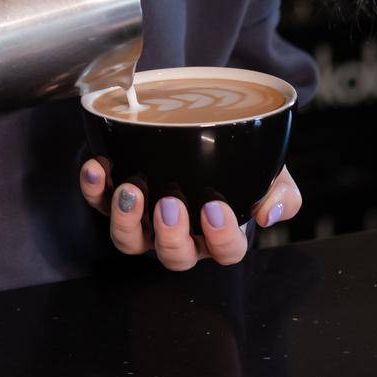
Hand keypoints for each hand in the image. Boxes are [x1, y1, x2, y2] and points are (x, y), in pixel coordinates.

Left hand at [79, 160, 302, 267]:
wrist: (200, 120)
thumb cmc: (234, 156)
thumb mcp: (270, 169)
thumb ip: (281, 192)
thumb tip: (270, 214)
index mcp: (218, 233)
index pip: (226, 251)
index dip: (221, 238)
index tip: (215, 208)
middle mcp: (180, 235)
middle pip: (174, 256)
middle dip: (170, 235)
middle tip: (170, 204)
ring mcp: (145, 222)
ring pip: (131, 242)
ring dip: (127, 219)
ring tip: (131, 190)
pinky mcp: (115, 200)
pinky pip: (99, 205)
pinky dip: (94, 189)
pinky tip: (97, 168)